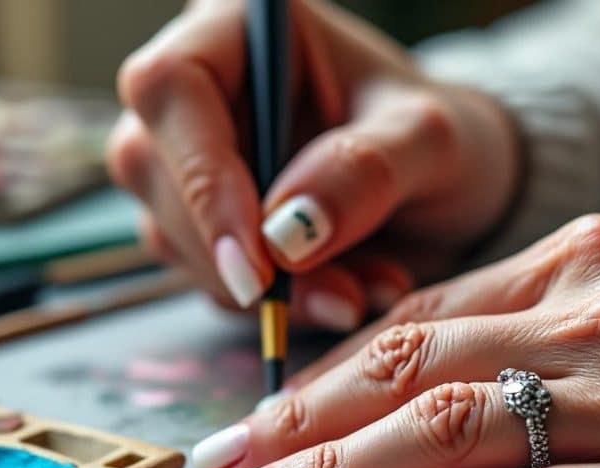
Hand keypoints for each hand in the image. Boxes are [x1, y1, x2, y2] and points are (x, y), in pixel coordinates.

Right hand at [107, 0, 518, 329]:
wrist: (447, 188)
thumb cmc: (439, 137)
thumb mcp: (430, 141)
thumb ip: (366, 170)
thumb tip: (285, 232)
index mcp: (241, 30)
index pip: (173, 87)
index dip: (202, 176)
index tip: (260, 260)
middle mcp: (201, 86)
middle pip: (152, 168)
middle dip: (239, 252)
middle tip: (335, 296)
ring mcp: (191, 157)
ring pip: (171, 233)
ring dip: (264, 289)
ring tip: (359, 291)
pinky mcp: (201, 220)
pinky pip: (206, 276)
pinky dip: (273, 304)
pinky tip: (342, 293)